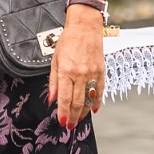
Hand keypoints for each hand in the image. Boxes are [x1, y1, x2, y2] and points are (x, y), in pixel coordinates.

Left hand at [47, 7, 105, 128]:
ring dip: (84, 112)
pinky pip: (100, 91)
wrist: (86, 27)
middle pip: (77, 102)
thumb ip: (53, 81)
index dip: (63, 112)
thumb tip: (51, 98)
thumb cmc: (68, 41)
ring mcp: (92, 73)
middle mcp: (80, 74)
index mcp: (66, 71)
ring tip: (78, 119)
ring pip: (89, 99)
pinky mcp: (101, 71)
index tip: (62, 122)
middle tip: (70, 125)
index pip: (64, 97)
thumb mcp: (55, 59)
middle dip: (73, 116)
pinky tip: (94, 110)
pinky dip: (97, 102)